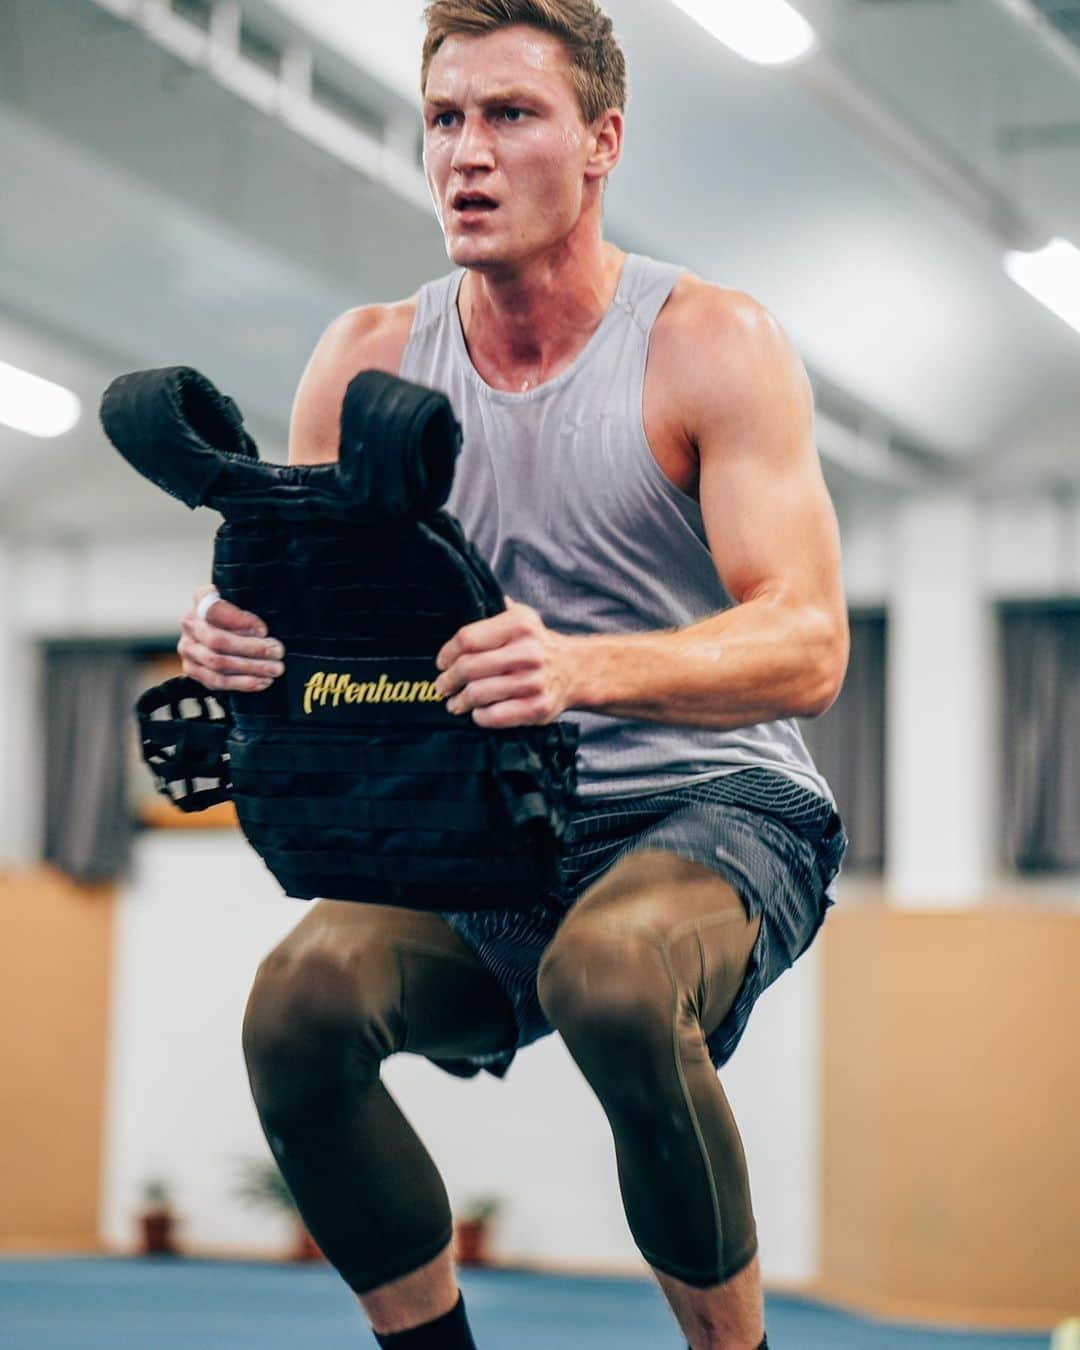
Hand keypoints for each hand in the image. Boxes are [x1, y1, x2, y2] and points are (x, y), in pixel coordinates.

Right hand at [177, 585, 284, 691]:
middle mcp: (190, 623)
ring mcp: (188, 648)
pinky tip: (262, 681)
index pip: (215, 609)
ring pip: (217, 663)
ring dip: (250, 668)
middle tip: (277, 652)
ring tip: (274, 669)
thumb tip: (260, 632)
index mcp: (202, 600)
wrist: (219, 629)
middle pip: (218, 640)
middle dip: (252, 649)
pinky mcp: (192, 669)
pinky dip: (242, 683)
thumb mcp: (244, 603)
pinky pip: (216, 681)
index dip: (239, 620)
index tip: (263, 630)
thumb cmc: (237, 615)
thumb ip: (249, 608)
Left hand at [434, 598, 574, 727]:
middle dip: (447, 681)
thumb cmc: (537, 644)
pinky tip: (478, 712)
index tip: (441, 663)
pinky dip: (479, 716)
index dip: (447, 654)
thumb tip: (460, 602)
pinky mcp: (537, 708)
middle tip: (442, 686)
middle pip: (468, 668)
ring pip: (477, 694)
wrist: (576, 670)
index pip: (466, 639)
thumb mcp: (521, 617)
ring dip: (459, 702)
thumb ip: (492, 609)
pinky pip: (494, 716)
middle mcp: (528, 652)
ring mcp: (533, 682)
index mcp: (519, 625)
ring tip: (454, 703)